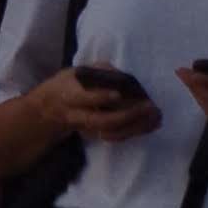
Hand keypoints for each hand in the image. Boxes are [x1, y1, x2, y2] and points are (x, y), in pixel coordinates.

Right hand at [37, 65, 157, 140]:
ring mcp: (86, 128)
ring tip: (156, 117)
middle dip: (126, 115)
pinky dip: (134, 131)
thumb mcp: (81, 71)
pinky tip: (151, 124)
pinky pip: (115, 136)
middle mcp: (78, 115)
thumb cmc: (72, 83)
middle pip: (100, 120)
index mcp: (71, 94)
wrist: (50, 109)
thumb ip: (101, 71)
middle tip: (149, 106)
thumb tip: (125, 75)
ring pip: (110, 132)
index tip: (118, 94)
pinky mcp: (94, 134)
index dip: (100, 97)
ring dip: (134, 127)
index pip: (84, 98)